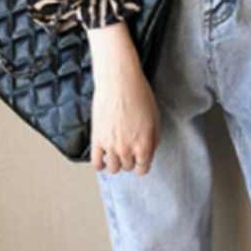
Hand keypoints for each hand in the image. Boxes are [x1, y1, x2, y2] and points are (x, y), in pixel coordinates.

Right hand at [86, 21, 160, 175]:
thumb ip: (154, 138)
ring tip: (117, 152)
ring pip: (113, 169)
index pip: (143, 168)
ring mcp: (111, 145)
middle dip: (130, 159)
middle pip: (128, 167)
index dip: (143, 164)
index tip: (140, 160)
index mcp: (144, 143)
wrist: (119, 82)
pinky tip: (103, 157)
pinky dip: (100, 164)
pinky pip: (96, 163)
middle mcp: (127, 148)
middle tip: (129, 148)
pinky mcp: (96, 140)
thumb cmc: (138, 94)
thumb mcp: (155, 117)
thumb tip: (150, 151)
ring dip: (116, 162)